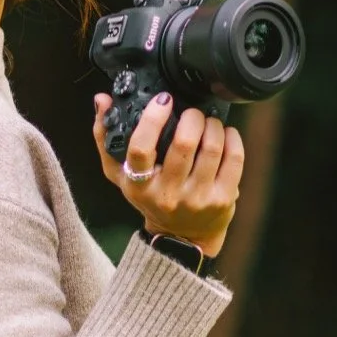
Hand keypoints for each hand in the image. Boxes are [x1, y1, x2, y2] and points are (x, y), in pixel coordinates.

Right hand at [93, 91, 243, 258]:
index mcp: (138, 185)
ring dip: (212, 125)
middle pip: (184, 143)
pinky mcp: (223, 199)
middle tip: (191, 114)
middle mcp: (168, 194)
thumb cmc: (150, 198)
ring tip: (208, 123)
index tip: (163, 100)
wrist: (181, 237)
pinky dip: (232, 137)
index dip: (153, 118)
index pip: (141, 148)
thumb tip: (102, 99)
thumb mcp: (120, 175)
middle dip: (192, 117)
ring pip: (212, 146)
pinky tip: (226, 134)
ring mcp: (197, 198)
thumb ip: (105, 137)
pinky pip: (234, 157)